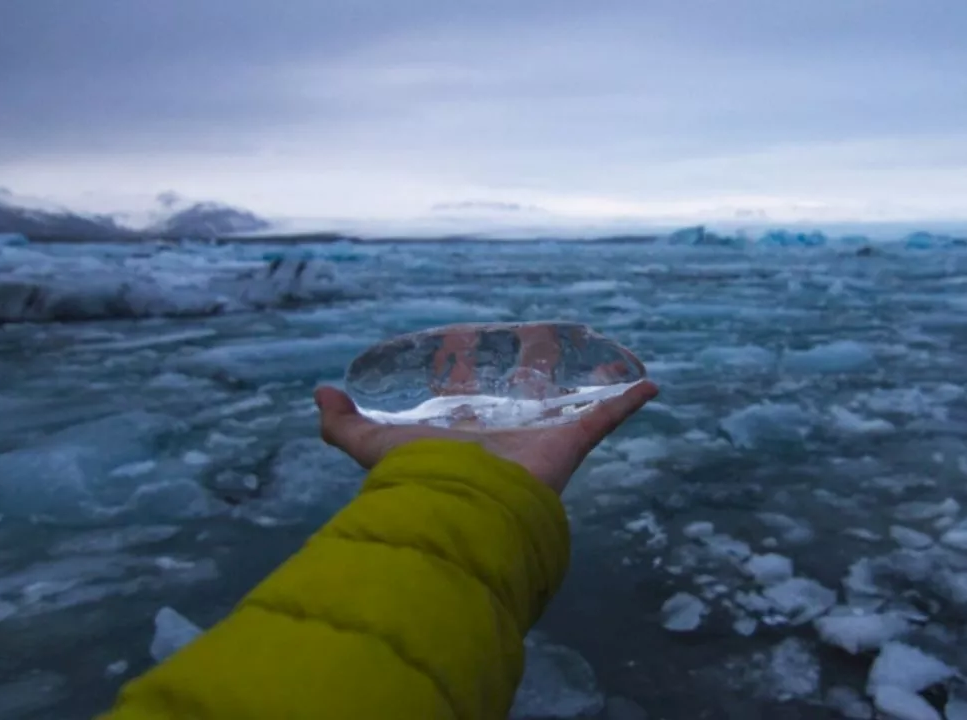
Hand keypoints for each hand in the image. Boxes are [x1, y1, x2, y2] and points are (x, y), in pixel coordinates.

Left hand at [314, 380, 658, 494]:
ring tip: (607, 360)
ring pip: (571, 405)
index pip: (477, 401)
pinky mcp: (569, 441)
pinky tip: (648, 384)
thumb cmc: (419, 477)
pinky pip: (605, 417)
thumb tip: (318, 393)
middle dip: (539, 375)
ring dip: (590, 384)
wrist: (461, 505)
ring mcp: (540, 437)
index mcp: (467, 431)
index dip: (479, 377)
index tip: (481, 352)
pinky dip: (629, 401)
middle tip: (546, 345)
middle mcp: (505, 434)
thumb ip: (340, 426)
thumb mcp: (369, 445)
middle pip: (527, 399)